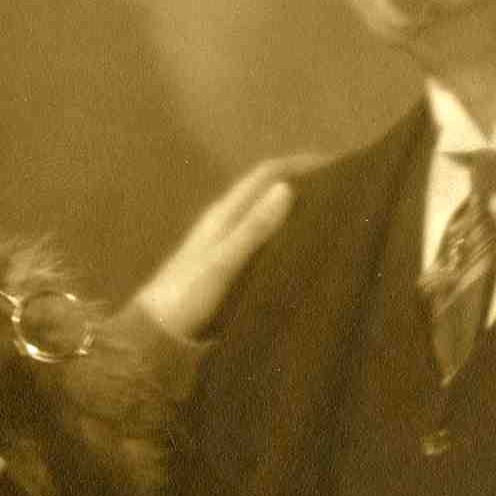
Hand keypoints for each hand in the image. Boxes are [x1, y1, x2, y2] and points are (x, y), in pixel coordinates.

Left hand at [134, 154, 320, 340]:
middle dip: (301, 181)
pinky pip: (260, 237)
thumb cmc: (188, 296)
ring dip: (293, 206)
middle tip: (340, 187)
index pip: (266, 173)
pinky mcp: (225, 263)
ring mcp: (223, 242)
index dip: (299, 163)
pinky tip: (299, 247)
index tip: (337, 163)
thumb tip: (287, 188)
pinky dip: (282, 233)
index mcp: (223, 213)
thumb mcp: (223, 262)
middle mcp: (223, 220)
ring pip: (264, 213)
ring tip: (328, 213)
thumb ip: (253, 228)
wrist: (154, 332)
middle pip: (266, 189)